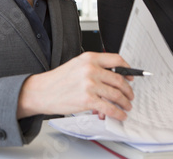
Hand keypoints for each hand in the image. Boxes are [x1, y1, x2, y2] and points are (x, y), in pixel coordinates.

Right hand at [17, 52, 133, 120]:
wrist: (42, 91)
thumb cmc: (57, 80)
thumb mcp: (76, 66)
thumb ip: (94, 67)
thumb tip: (112, 77)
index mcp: (89, 58)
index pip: (116, 60)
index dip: (127, 69)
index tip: (131, 76)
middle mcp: (90, 69)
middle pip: (119, 80)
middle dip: (128, 90)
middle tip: (130, 95)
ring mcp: (89, 84)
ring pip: (116, 94)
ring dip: (125, 103)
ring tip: (126, 106)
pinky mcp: (87, 100)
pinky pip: (109, 108)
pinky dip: (117, 113)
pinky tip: (119, 114)